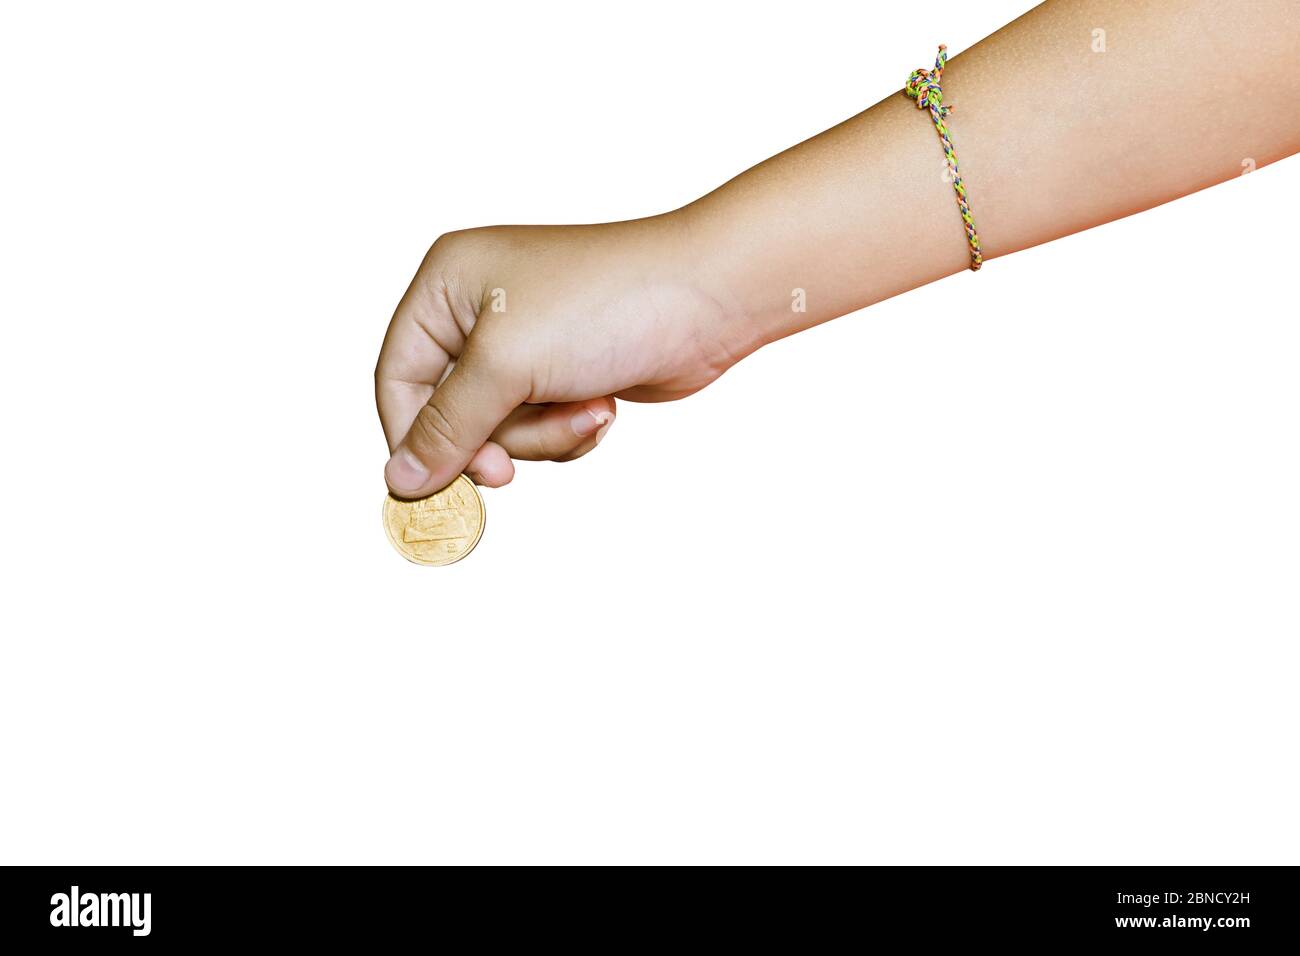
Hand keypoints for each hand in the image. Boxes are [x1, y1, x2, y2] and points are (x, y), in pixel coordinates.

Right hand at [376, 213, 755, 495]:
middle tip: (509, 471)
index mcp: (448, 283)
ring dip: (543, 436)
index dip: (409, 437)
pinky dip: (569, 431)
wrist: (709, 300)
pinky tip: (602, 407)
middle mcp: (479, 309)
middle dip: (494, 439)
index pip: (396, 377)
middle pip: (448, 413)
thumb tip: (398, 481)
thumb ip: (446, 427)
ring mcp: (526, 343)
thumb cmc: (605, 305)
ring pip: (499, 429)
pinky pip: (541, 429)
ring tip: (586, 408)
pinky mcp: (564, 372)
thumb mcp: (507, 365)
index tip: (432, 487)